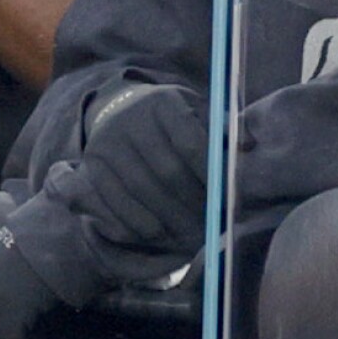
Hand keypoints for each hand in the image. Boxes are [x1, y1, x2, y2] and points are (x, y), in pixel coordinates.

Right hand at [46, 84, 209, 254]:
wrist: (120, 111)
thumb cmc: (173, 120)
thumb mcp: (198, 112)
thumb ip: (225, 129)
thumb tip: (248, 145)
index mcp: (163, 102)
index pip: (190, 143)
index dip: (209, 175)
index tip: (225, 198)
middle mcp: (129, 118)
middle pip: (166, 171)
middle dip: (192, 203)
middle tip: (210, 226)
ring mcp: (105, 142)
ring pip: (141, 191)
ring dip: (169, 219)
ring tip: (190, 237)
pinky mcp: (90, 165)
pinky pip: (114, 202)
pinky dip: (138, 224)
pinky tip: (159, 236)